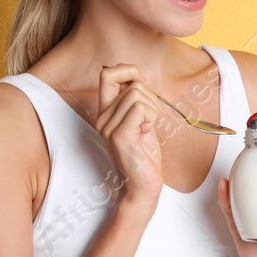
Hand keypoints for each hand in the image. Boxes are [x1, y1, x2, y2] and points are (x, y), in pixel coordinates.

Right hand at [96, 63, 165, 215]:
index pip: (107, 74)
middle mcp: (102, 118)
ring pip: (137, 95)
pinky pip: (140, 109)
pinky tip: (147, 132)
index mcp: (105, 112)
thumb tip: (138, 76)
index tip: (143, 85)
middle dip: (152, 97)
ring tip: (148, 127)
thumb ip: (136, 100)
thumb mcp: (141, 120)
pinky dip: (152, 117)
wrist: (143, 186)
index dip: (129, 71)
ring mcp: (109, 127)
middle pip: (132, 84)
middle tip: (151, 119)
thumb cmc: (145, 154)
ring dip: (153, 109)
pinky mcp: (119, 137)